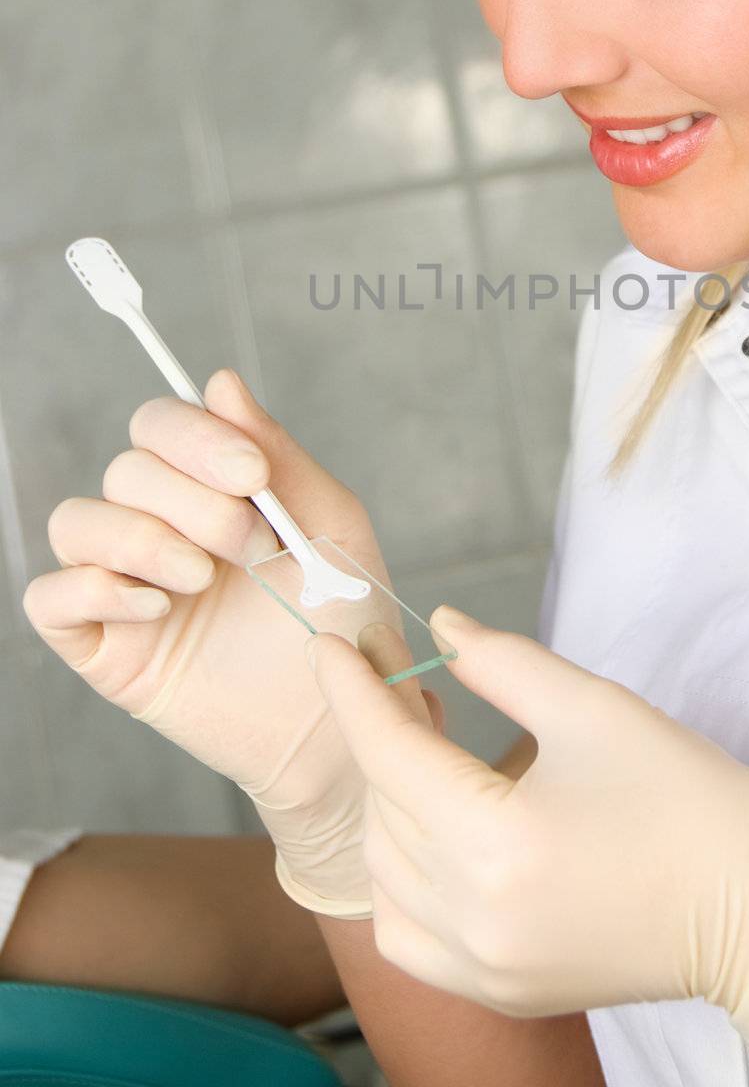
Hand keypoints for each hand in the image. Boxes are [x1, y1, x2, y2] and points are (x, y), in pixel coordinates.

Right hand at [25, 367, 440, 916]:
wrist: (340, 723)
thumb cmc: (343, 623)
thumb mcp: (328, 525)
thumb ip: (277, 453)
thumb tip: (220, 380)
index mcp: (212, 490)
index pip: (161, 425)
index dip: (195, 436)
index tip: (250, 475)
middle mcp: (161, 527)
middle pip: (126, 470)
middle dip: (191, 500)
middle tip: (252, 547)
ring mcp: (127, 586)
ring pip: (78, 522)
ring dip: (143, 540)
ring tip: (204, 580)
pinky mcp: (103, 647)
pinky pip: (50, 596)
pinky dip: (96, 589)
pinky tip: (161, 609)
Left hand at [309, 608, 748, 1086]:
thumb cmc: (687, 800)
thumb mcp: (595, 708)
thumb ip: (502, 664)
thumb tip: (440, 629)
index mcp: (498, 843)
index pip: (390, 755)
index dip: (356, 691)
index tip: (334, 647)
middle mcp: (475, 920)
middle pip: (385, 813)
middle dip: (386, 743)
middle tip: (411, 691)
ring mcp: (483, 969)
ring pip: (384, 876)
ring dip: (392, 810)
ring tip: (436, 760)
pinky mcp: (499, 991)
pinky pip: (408, 935)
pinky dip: (403, 881)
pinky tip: (439, 839)